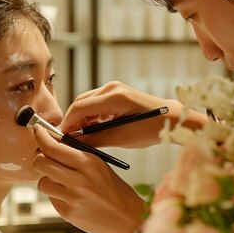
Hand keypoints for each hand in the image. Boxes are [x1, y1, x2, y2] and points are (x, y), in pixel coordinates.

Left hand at [32, 125, 144, 232]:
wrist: (127, 217)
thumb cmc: (114, 190)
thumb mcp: (100, 166)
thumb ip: (77, 156)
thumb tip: (54, 145)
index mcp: (89, 162)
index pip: (54, 147)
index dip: (41, 137)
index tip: (37, 132)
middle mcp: (79, 179)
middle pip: (41, 163)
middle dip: (40, 160)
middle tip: (46, 160)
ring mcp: (73, 197)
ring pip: (42, 182)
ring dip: (48, 181)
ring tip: (62, 183)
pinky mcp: (68, 213)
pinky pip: (51, 199)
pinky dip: (56, 196)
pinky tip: (71, 197)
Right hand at [61, 81, 205, 148]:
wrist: (171, 119)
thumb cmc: (150, 129)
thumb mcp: (121, 138)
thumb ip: (96, 139)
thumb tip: (75, 144)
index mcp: (114, 96)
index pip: (80, 107)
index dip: (68, 124)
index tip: (62, 138)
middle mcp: (112, 89)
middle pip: (81, 103)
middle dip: (73, 121)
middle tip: (68, 139)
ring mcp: (115, 89)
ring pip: (87, 104)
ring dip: (82, 120)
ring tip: (80, 138)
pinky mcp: (117, 94)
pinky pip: (97, 104)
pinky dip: (91, 117)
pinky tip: (92, 131)